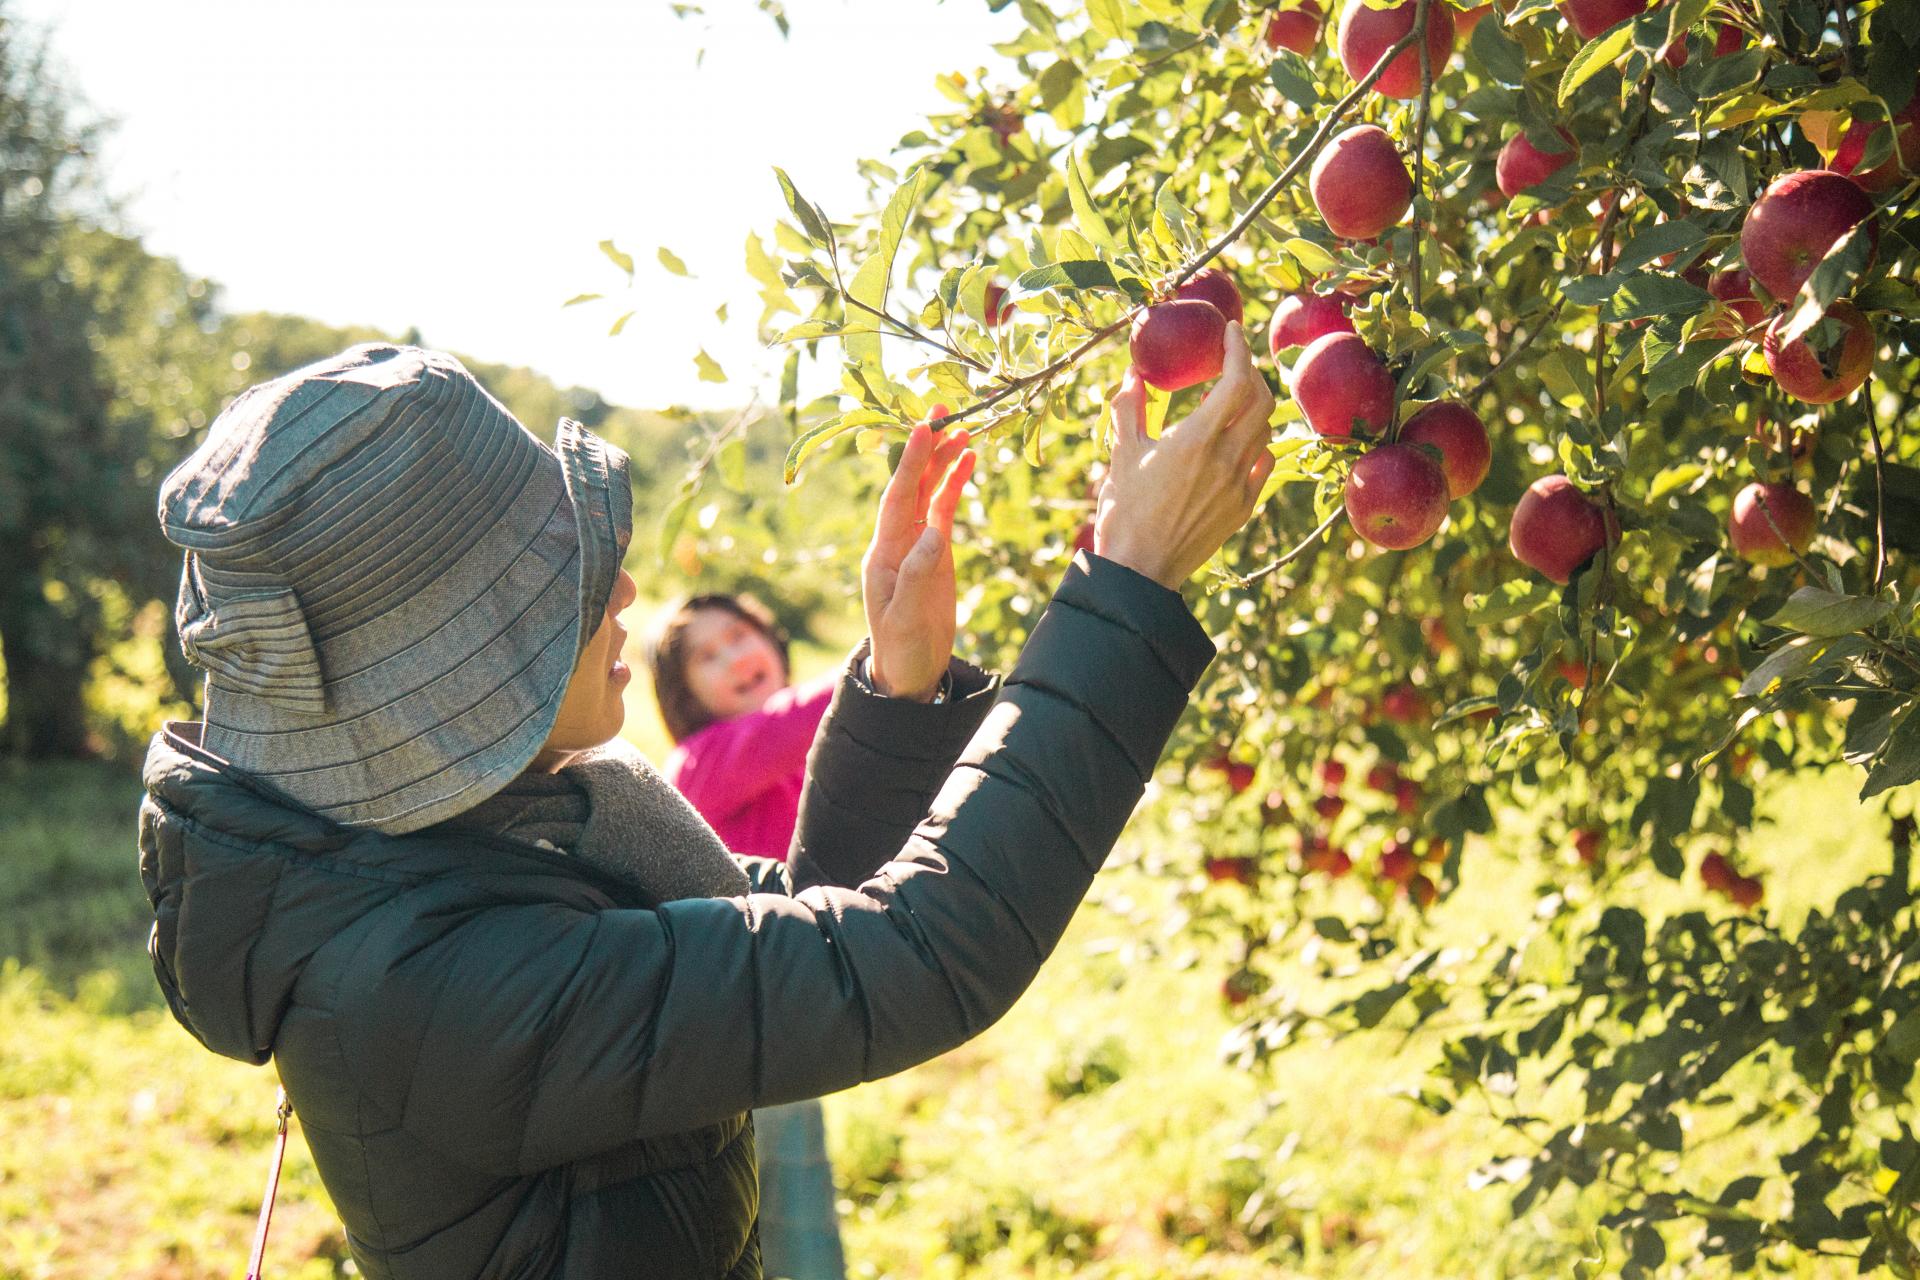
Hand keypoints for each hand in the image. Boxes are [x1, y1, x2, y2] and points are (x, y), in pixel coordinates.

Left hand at [862, 419, 976, 699]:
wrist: (909, 673)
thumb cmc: (902, 648)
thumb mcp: (907, 616)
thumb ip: (918, 574)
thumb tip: (935, 533)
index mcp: (883, 553)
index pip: (897, 498)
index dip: (910, 463)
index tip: (922, 430)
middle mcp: (896, 541)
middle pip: (911, 485)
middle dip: (925, 449)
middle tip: (942, 411)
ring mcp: (916, 545)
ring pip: (929, 493)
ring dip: (943, 461)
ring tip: (963, 429)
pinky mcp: (936, 553)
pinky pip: (944, 511)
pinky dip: (955, 485)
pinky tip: (968, 462)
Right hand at [1095, 320, 1276, 589]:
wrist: (1140, 570)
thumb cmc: (1124, 511)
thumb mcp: (1120, 454)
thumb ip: (1129, 408)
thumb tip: (1134, 373)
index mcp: (1195, 441)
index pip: (1236, 381)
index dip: (1239, 350)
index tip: (1231, 331)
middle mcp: (1225, 460)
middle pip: (1261, 400)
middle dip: (1251, 373)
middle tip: (1233, 363)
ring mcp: (1239, 485)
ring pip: (1265, 430)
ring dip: (1253, 407)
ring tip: (1231, 401)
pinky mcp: (1244, 507)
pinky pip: (1264, 463)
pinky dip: (1258, 442)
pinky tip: (1239, 441)